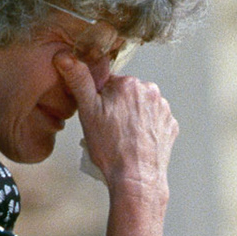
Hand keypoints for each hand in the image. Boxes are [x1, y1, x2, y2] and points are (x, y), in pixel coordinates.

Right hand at [55, 54, 177, 196]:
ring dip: (133, 118)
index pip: (109, 83)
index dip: (100, 100)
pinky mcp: (170, 125)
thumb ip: (79, 81)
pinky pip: (155, 121)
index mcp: (128, 84)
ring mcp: (163, 109)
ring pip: (141, 107)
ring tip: (123, 139)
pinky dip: (146, 129)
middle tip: (109, 130)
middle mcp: (150, 91)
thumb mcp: (88, 112)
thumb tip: (65, 56)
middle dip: (117, 107)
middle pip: (126, 94)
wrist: (137, 179)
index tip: (98, 116)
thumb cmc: (111, 149)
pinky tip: (137, 142)